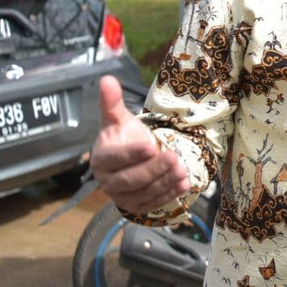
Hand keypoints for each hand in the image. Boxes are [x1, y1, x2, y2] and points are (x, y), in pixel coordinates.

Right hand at [90, 76, 189, 217]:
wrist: (129, 160)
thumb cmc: (123, 138)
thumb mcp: (118, 119)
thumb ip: (112, 102)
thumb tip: (106, 79)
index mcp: (101, 160)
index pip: (115, 159)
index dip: (132, 154)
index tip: (151, 145)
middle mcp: (108, 182)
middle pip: (130, 180)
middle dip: (153, 169)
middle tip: (173, 157)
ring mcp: (122, 197)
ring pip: (144, 193)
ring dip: (164, 182)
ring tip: (183, 169)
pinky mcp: (137, 207)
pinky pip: (153, 204)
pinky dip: (169, 195)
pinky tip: (184, 184)